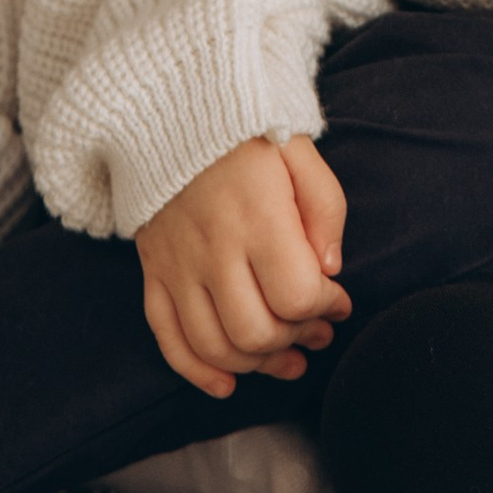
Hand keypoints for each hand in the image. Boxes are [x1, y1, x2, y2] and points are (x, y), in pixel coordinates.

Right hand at [135, 137, 350, 396]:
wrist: (172, 109)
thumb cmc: (248, 133)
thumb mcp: (300, 153)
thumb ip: (326, 210)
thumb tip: (331, 271)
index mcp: (257, 217)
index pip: (297, 294)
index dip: (326, 307)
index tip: (338, 300)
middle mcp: (213, 248)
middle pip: (256, 332)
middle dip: (296, 342)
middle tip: (318, 332)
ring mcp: (177, 264)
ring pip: (215, 345)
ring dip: (256, 366)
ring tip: (287, 360)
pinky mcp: (153, 271)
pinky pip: (167, 336)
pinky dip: (195, 370)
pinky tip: (226, 383)